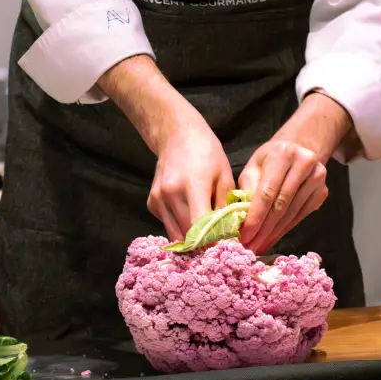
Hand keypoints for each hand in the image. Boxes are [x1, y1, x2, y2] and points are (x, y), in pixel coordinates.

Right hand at [148, 115, 234, 241]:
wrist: (176, 135)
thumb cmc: (206, 152)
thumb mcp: (224, 174)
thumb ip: (225, 205)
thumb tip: (228, 234)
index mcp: (193, 185)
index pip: (200, 226)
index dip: (213, 240)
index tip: (225, 244)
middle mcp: (170, 194)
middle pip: (188, 235)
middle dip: (204, 242)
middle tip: (217, 240)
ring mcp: (158, 199)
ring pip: (176, 235)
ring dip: (191, 238)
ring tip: (204, 229)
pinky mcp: (151, 203)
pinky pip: (167, 225)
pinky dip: (179, 226)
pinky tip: (188, 213)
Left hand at [238, 139, 327, 255]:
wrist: (299, 147)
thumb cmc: (270, 158)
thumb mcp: (254, 166)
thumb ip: (247, 188)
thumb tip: (241, 219)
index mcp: (282, 153)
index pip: (267, 192)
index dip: (255, 217)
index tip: (244, 235)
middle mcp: (304, 164)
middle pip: (280, 205)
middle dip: (263, 230)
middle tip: (249, 247)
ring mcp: (317, 178)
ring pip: (291, 214)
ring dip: (273, 234)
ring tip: (258, 246)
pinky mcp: (322, 192)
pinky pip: (300, 216)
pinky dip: (284, 230)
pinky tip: (272, 239)